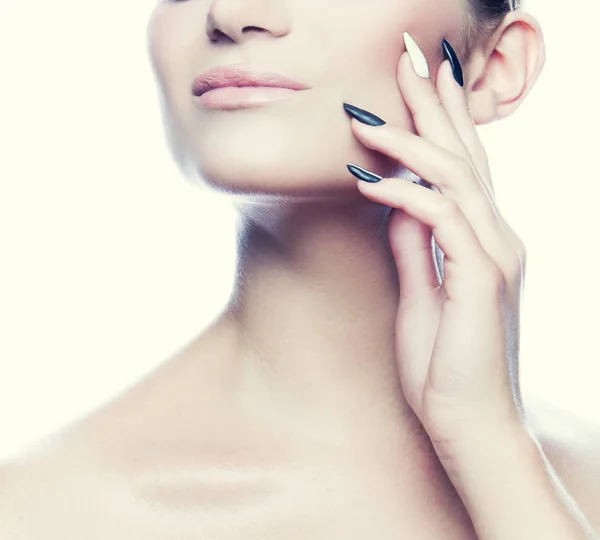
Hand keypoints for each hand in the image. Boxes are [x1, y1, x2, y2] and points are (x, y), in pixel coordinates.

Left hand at [345, 35, 527, 452]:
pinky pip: (441, 218)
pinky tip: (365, 178)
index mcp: (483, 240)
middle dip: (436, 103)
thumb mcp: (420, 293)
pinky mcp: (483, 280)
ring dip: (409, 140)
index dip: (440, 120)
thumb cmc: (443, 366)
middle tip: (410, 55)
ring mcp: (496, 256)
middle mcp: (498, 238)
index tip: (416, 80)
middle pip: (465, 155)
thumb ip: (414, 245)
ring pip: (455, 176)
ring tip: (365, 113)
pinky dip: (402, 194)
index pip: (462, 166)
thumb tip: (394, 202)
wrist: (468, 424)